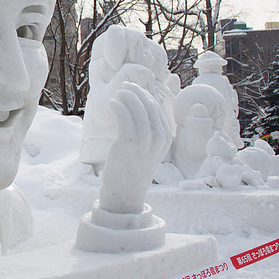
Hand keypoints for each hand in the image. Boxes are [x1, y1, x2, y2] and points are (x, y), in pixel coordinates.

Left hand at [98, 81, 171, 214]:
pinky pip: (124, 115)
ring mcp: (145, 139)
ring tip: (117, 93)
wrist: (126, 193)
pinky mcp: (129, 142)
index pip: (158, 107)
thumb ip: (149, 129)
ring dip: (126, 95)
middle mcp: (159, 137)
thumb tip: (142, 105)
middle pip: (148, 104)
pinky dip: (117, 105)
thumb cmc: (134, 168)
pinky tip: (112, 103)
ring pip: (137, 107)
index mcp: (166, 137)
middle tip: (124, 85)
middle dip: (136, 91)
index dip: (145, 94)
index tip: (134, 88)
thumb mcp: (149, 148)